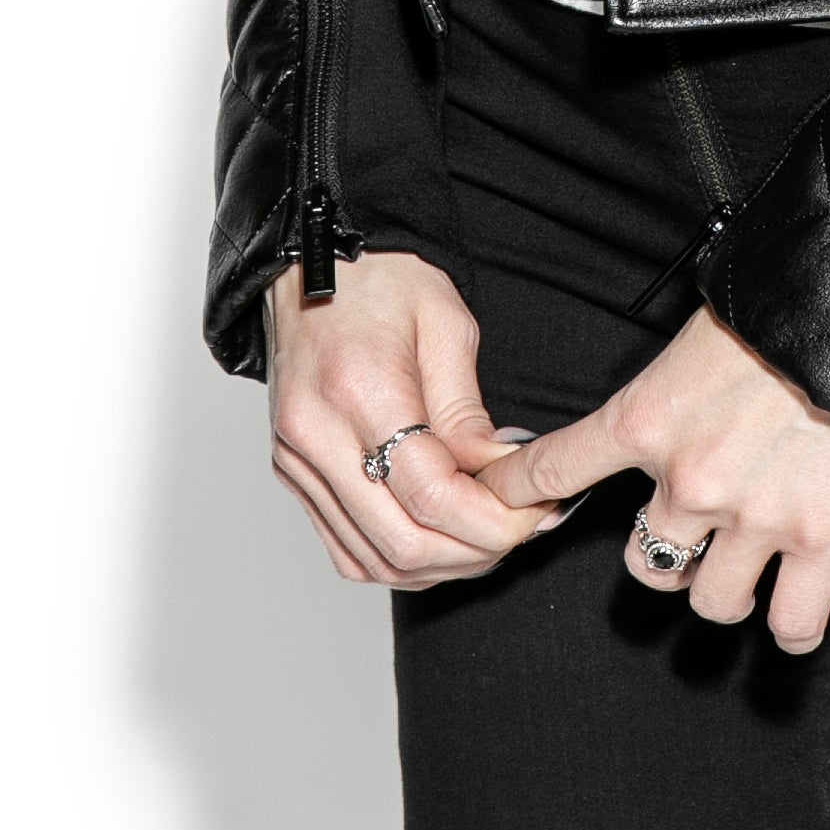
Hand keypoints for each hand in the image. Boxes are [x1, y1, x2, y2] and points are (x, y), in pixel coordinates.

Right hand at [265, 249, 566, 588]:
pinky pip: (349, 551)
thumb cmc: (379, 280)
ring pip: (376, 560)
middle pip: (404, 543)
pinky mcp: (293, 475)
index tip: (536, 511)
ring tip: (488, 534)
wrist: (310, 265)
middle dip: (477, 552)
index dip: (495, 521)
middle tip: (522, 528)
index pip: (431, 496)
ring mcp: (297, 462)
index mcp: (359, 388)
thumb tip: (502, 476)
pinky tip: (440, 538)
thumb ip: (470, 413)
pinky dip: (401, 560)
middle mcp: (316, 435)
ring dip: (443, 565)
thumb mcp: (446, 325)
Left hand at [485, 303, 829, 652]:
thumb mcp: (697, 337)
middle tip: (695, 536)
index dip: (517, 494)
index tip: (497, 503)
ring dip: (725, 590)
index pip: (554, 470)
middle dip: (667, 556)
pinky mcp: (821, 541)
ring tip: (748, 569)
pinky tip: (793, 609)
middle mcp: (690, 482)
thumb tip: (665, 413)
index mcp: (646, 420)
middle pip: (645, 563)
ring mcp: (755, 518)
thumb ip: (670, 391)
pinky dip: (791, 626)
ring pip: (712, 602)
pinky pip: (791, 623)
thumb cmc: (786, 305)